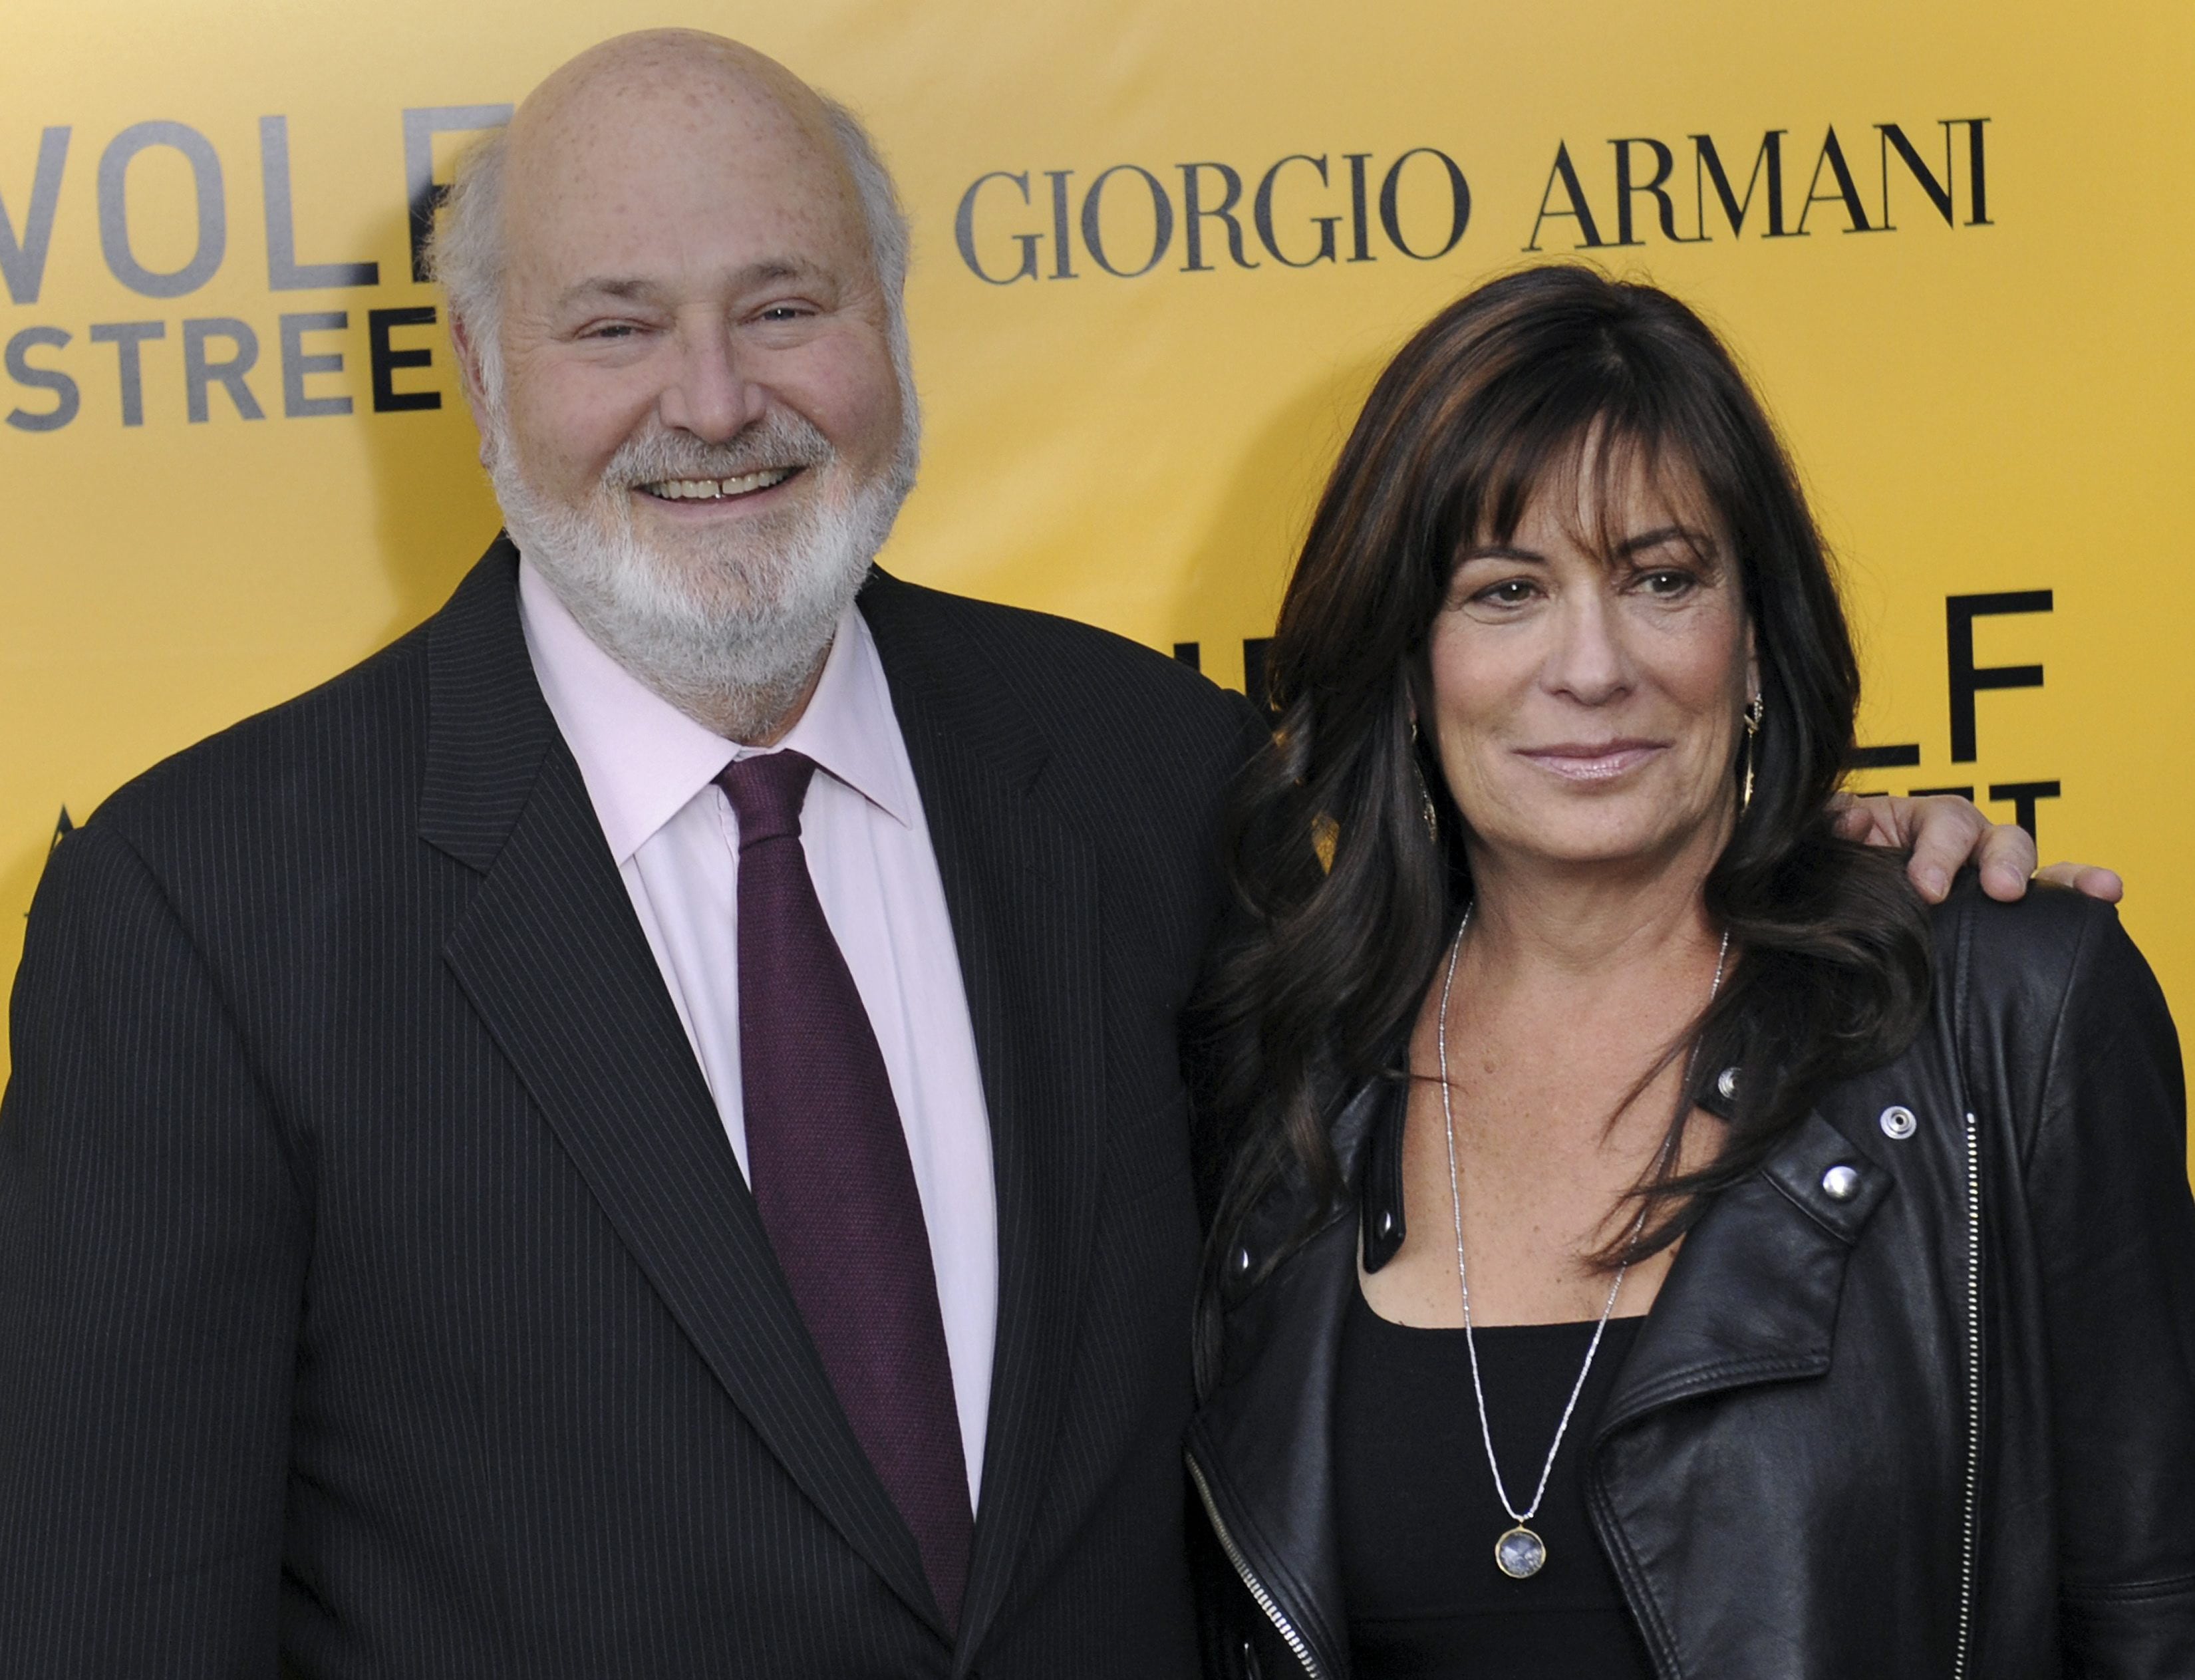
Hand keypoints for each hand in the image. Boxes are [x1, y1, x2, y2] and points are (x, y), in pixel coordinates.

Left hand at [1832, 793, 2123, 904]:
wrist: (1828, 929)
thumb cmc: (1830, 877)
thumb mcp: (1822, 850)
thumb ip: (1828, 829)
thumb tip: (1847, 819)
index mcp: (1915, 824)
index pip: (1942, 824)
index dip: (1939, 852)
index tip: (1927, 889)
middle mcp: (1960, 847)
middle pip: (1996, 838)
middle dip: (2002, 862)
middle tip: (2000, 891)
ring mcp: (1985, 878)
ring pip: (2031, 866)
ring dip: (2064, 875)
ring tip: (2097, 886)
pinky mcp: (2002, 915)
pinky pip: (2051, 901)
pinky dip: (2082, 894)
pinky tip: (2108, 894)